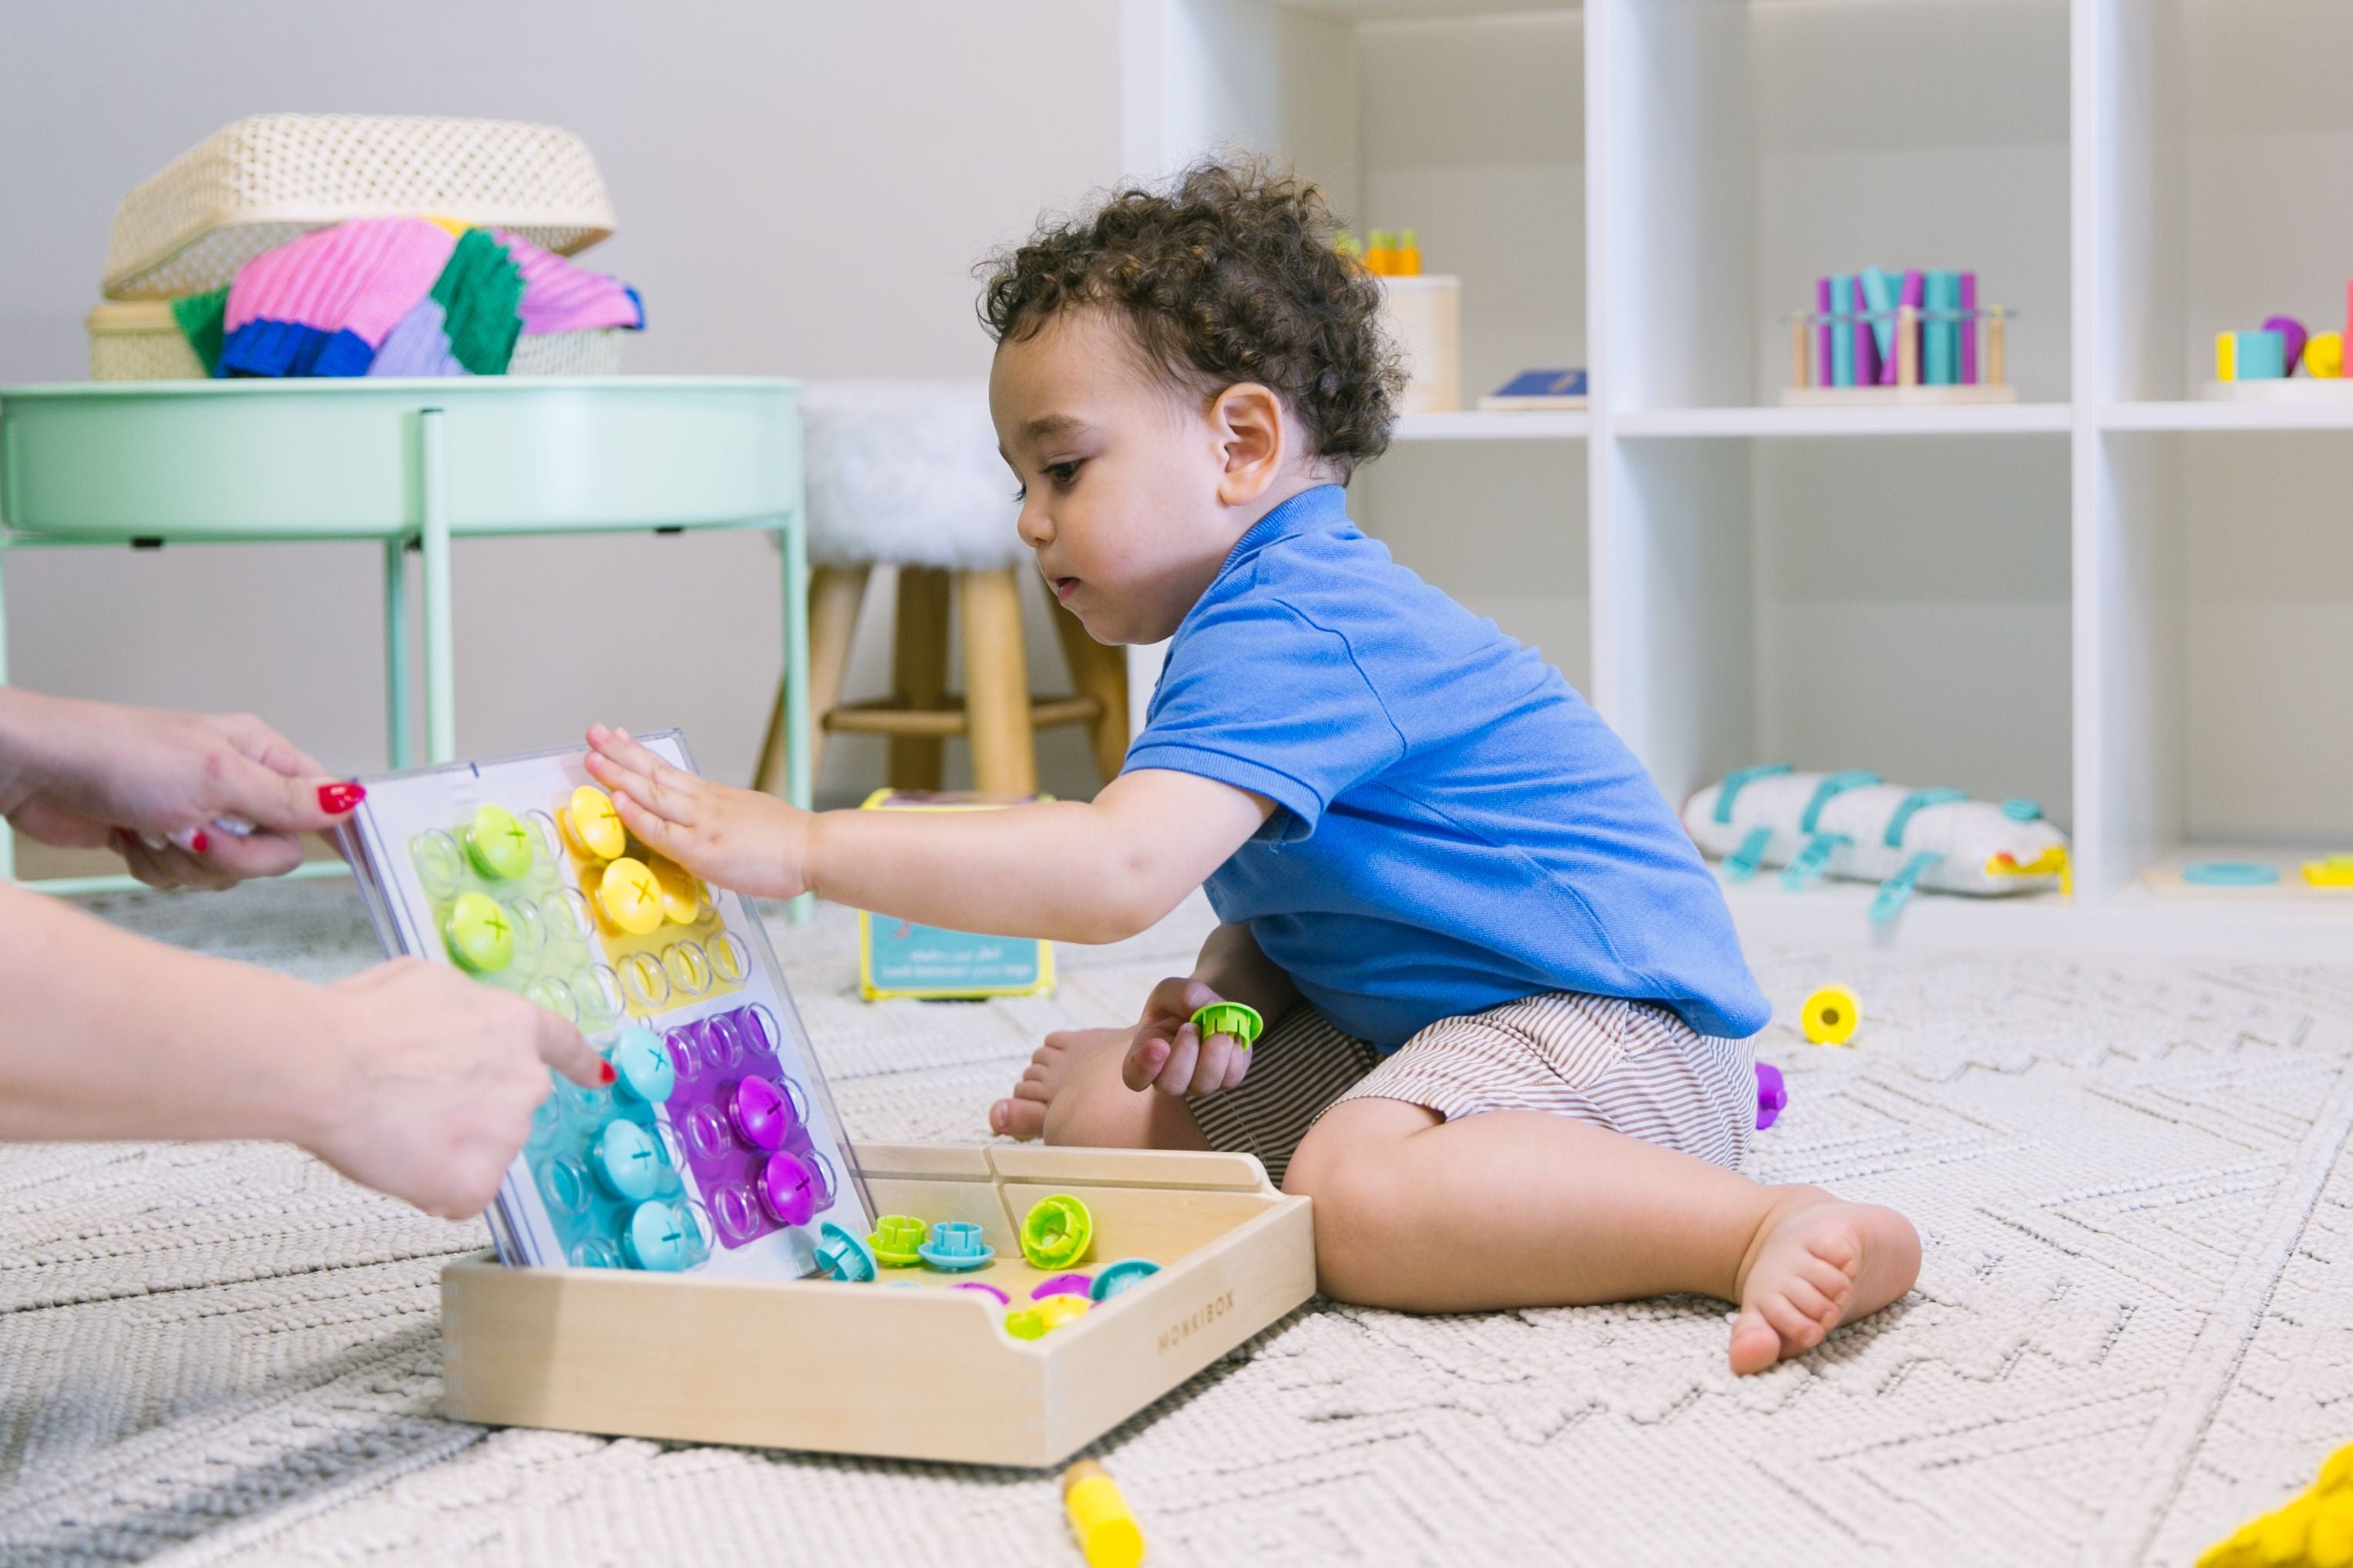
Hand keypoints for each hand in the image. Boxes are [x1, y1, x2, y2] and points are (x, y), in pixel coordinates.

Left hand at [0, 693, 363, 889]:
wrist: (37, 774)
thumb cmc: (118, 756)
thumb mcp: (217, 778)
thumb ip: (287, 799)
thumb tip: (349, 801)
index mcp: (257, 754)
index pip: (320, 799)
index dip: (329, 829)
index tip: (347, 858)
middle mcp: (233, 785)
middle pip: (276, 850)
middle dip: (235, 854)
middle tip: (199, 832)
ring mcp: (198, 816)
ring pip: (230, 871)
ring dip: (188, 862)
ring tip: (155, 829)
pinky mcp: (163, 842)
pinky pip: (186, 879)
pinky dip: (158, 868)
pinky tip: (134, 840)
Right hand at [302, 958, 610, 1219]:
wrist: (328, 1067)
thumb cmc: (359, 1024)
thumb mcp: (423, 984)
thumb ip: (460, 1013)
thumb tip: (453, 1029)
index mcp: (515, 1026)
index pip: (563, 1046)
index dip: (579, 1063)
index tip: (599, 1076)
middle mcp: (525, 1081)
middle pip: (506, 1108)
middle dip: (467, 1112)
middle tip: (411, 1103)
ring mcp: (507, 1134)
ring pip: (480, 1153)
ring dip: (446, 1149)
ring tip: (395, 1126)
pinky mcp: (479, 1181)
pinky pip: (459, 1195)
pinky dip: (430, 1188)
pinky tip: (399, 1160)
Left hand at [583, 724, 810, 898]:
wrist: (814, 849)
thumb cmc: (790, 843)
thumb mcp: (752, 818)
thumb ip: (724, 821)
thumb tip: (711, 828)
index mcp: (716, 799)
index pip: (670, 771)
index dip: (639, 754)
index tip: (618, 738)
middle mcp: (704, 804)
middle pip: (654, 773)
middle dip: (618, 753)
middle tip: (592, 734)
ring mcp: (701, 824)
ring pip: (652, 793)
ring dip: (618, 774)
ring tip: (591, 757)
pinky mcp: (702, 849)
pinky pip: (661, 830)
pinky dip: (637, 814)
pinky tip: (618, 800)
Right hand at [1123, 975, 1252, 1097]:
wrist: (1205, 1010)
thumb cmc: (1178, 1004)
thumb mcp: (1173, 990)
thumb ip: (1184, 994)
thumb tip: (1207, 1009)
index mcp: (1145, 1056)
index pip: (1134, 1076)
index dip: (1144, 1067)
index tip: (1158, 1045)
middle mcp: (1168, 1077)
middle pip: (1171, 1085)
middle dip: (1185, 1054)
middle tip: (1191, 1027)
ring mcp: (1196, 1082)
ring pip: (1203, 1085)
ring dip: (1212, 1055)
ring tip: (1216, 1031)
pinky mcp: (1224, 1079)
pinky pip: (1231, 1078)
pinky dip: (1234, 1055)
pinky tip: (1231, 1036)